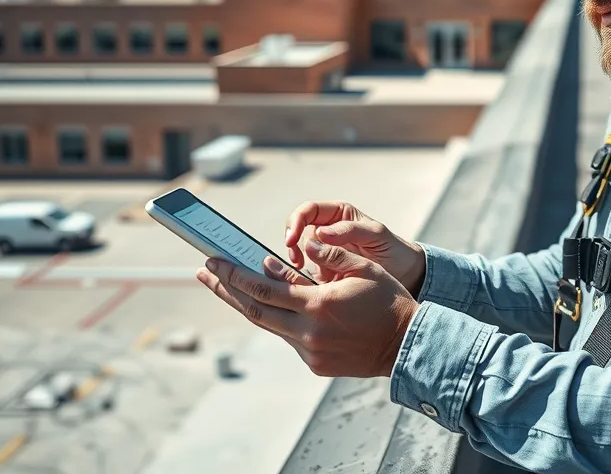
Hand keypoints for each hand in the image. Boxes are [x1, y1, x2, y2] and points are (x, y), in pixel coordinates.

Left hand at [196, 238, 418, 377]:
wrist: (407, 346)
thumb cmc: (389, 302)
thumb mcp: (364, 270)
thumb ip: (331, 256)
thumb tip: (302, 246)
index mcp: (319, 304)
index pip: (264, 288)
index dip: (235, 274)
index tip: (215, 260)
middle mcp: (309, 331)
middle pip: (254, 310)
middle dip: (225, 289)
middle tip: (203, 273)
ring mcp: (310, 351)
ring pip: (268, 326)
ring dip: (246, 305)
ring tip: (226, 288)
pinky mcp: (315, 364)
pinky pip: (288, 338)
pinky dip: (277, 321)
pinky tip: (269, 307)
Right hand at [284, 201, 425, 293]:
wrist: (406, 275)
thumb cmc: (393, 250)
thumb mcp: (376, 235)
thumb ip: (350, 231)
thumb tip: (320, 233)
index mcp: (339, 215)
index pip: (308, 211)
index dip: (295, 222)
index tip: (292, 239)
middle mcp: (329, 230)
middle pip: (298, 231)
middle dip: (293, 243)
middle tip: (296, 260)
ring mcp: (326, 251)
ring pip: (301, 252)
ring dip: (298, 261)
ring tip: (305, 273)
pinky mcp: (326, 270)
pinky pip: (309, 271)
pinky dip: (307, 276)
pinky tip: (313, 284)